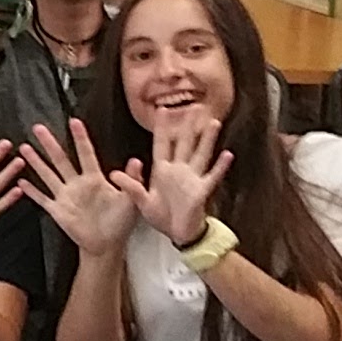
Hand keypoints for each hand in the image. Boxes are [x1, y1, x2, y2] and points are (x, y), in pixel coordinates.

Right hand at [19, 122, 137, 255]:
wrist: (108, 245)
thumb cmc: (120, 223)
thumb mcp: (130, 200)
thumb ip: (132, 180)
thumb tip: (137, 161)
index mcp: (95, 179)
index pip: (86, 154)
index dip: (80, 138)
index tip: (74, 121)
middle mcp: (77, 184)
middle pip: (60, 159)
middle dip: (49, 143)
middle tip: (38, 127)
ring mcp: (66, 196)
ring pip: (47, 174)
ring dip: (36, 162)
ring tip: (24, 148)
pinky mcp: (58, 210)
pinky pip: (42, 199)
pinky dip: (31, 192)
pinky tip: (21, 182)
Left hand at [111, 108, 232, 249]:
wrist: (177, 234)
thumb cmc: (161, 217)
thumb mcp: (141, 201)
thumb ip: (130, 186)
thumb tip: (114, 174)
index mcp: (162, 171)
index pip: (162, 143)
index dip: (162, 127)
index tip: (163, 109)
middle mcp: (179, 170)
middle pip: (184, 143)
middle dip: (188, 125)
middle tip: (194, 107)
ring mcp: (192, 179)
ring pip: (201, 154)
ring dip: (206, 139)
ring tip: (212, 122)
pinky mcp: (202, 191)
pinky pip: (212, 176)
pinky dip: (220, 166)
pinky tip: (227, 154)